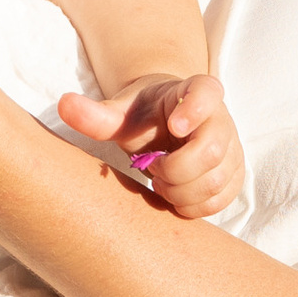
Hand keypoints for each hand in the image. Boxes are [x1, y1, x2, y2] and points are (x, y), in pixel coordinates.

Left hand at [64, 69, 242, 217]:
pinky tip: (174, 194)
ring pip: (216, 181)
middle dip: (174, 169)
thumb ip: (96, 114)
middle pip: (211, 151)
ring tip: (160, 180)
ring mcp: (232, 148)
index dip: (195, 109)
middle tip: (152, 167)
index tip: (173, 125)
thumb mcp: (119, 112)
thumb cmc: (141, 116)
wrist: (163, 125)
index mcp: (195, 91)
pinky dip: (193, 205)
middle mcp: (222, 118)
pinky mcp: (233, 175)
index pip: (207, 92)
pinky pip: (221, 200)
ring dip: (181, 191)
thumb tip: (64, 104)